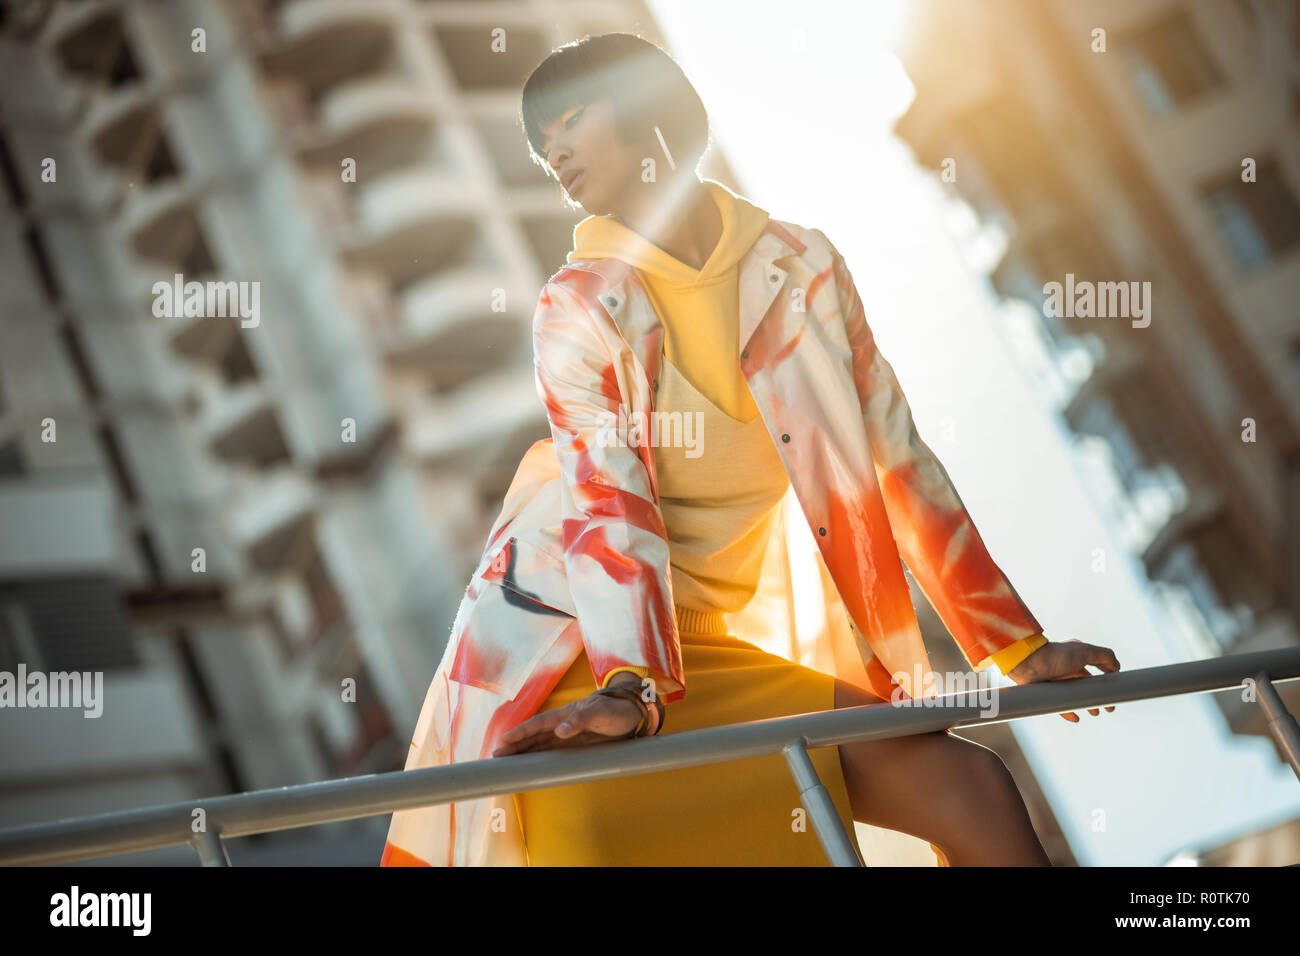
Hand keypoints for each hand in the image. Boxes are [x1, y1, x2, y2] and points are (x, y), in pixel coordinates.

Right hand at [492, 687, 646, 755]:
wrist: (633, 713)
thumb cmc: (616, 709)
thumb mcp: (601, 712)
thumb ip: (580, 720)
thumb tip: (560, 732)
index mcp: (566, 714)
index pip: (538, 724)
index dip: (521, 732)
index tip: (503, 740)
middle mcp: (562, 725)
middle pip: (534, 736)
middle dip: (515, 745)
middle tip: (496, 756)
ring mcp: (568, 735)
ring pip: (540, 745)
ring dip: (524, 753)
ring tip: (506, 762)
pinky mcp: (575, 745)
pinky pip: (552, 753)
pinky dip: (539, 758)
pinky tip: (530, 765)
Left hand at [1005, 639, 1120, 722]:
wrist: (1029, 663)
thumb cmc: (1055, 655)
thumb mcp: (1085, 651)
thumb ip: (1104, 656)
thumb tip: (1117, 666)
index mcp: (1077, 658)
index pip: (1097, 669)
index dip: (1107, 680)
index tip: (1115, 691)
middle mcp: (1067, 669)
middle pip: (1087, 685)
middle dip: (1098, 696)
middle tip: (1108, 707)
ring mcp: (1057, 680)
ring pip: (1075, 695)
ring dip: (1087, 704)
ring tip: (1094, 712)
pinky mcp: (1047, 691)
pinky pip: (1060, 704)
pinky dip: (1069, 711)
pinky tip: (1076, 717)